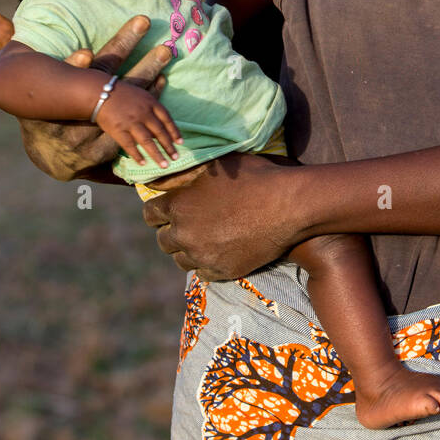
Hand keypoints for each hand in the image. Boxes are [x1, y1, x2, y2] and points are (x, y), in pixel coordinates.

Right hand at [0, 11, 171, 180]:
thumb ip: (10, 43)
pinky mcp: (104, 155)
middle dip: (139, 68)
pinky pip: (131, 134)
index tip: (86, 55)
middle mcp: (70, 121)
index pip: (67, 78)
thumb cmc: (40, 106)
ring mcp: (88, 139)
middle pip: (109, 91)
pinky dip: (147, 118)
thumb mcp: (28, 76)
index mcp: (54, 99)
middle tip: (164, 48)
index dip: (74, 68)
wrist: (48, 154)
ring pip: (126, 114)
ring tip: (166, 65)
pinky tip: (162, 101)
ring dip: (149, 87)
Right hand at [97, 79, 181, 169]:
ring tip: (164, 165)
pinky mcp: (119, 130)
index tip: (181, 142)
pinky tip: (143, 163)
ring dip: (157, 155)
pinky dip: (137, 155)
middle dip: (169, 146)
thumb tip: (164, 121)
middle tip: (176, 157)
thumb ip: (153, 106)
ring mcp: (131, 123)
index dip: (175, 132)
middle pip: (160, 132)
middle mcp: (143, 113)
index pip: (167, 119)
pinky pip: (130, 146)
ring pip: (148, 142)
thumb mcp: (142, 94)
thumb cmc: (123, 94)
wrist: (100, 93)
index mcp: (151, 103)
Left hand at [140, 146, 304, 280]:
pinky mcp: (221, 271)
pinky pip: (202, 272)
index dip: (158, 211)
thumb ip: (181, 175)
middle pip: (163, 240)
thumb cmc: (253, 178)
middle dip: (173, 231)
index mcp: (178, 205)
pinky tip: (219, 249)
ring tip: (205, 238)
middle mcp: (184, 234)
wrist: (289, 206)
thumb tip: (155, 180)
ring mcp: (203, 256)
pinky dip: (206, 262)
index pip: (150, 214)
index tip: (168, 209)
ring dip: (187, 249)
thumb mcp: (214, 167)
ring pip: (180, 259)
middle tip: (191, 223)